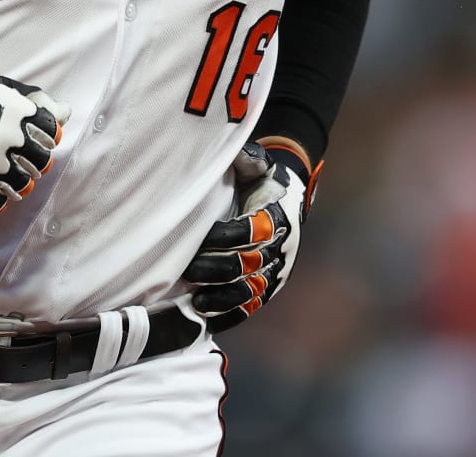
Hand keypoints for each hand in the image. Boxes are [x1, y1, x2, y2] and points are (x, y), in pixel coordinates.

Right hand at [0, 68, 69, 213]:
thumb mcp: (0, 92)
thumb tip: (66, 113)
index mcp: (17, 113)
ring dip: (14, 182)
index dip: (43, 139)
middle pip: (42, 163)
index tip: (30, 141)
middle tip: (15, 160)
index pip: (52, 134)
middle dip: (32, 163)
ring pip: (24, 187)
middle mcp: (8, 140)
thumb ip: (36, 102)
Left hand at [184, 142, 313, 331]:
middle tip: (190, 272)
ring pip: (251, 292)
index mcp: (276, 217)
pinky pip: (252, 307)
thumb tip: (241, 153)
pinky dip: (232, 316)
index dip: (226, 238)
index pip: (251, 232)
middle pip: (249, 266)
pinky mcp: (269, 288)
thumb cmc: (261, 180)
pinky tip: (210, 322)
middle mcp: (280, 248)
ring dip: (223, 299)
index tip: (203, 237)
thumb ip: (249, 159)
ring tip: (197, 304)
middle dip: (217, 271)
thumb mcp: (257, 164)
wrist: (286, 197)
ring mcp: (276, 271)